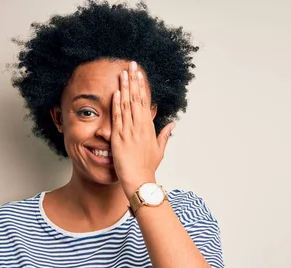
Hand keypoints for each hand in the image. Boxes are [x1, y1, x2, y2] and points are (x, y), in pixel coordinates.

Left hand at [111, 61, 175, 197]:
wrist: (140, 180)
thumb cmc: (148, 167)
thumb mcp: (159, 149)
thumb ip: (165, 135)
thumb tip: (172, 124)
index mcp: (148, 128)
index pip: (144, 102)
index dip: (141, 87)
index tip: (139, 74)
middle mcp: (140, 127)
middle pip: (137, 99)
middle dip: (134, 81)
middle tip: (132, 64)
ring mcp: (129, 131)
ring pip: (127, 105)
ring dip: (125, 87)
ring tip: (124, 72)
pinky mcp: (119, 138)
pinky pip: (118, 118)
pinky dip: (117, 104)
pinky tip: (117, 91)